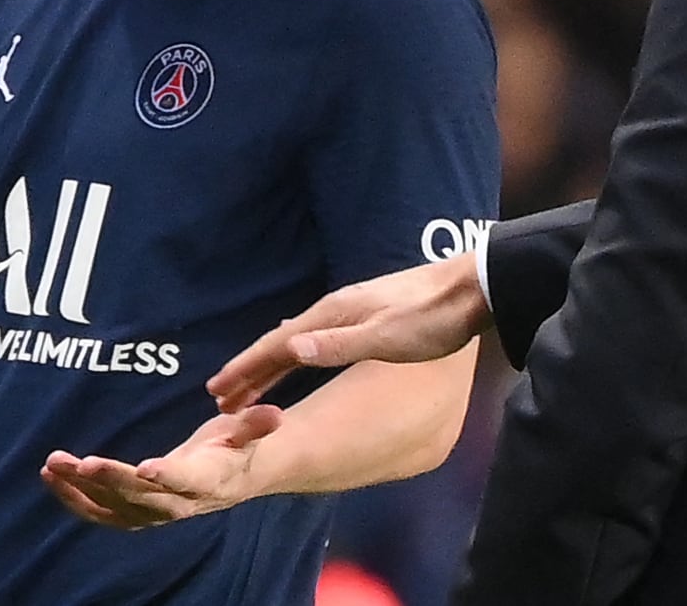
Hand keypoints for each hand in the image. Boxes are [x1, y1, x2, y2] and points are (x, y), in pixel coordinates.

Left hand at [41, 404, 282, 528]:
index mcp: (206, 482)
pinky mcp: (133, 514)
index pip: (185, 481)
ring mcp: (152, 513)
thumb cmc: (235, 448)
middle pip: (141, 496)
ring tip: (55, 464)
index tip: (145, 466)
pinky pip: (100, 512)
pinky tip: (52, 476)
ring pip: (114, 506)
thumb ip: (256, 425)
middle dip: (111, 480)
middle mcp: (177, 504)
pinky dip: (74, 499)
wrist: (230, 481)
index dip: (167, 475)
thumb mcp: (248, 433)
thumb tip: (275, 415)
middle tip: (82, 461)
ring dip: (81, 489)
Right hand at [206, 254, 489, 412]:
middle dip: (249, 370)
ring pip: (296, 342)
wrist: (470, 289)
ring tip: (248, 385)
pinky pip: (313, 338)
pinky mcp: (364, 316)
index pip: (277, 345)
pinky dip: (293, 354)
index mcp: (332, 315)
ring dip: (269, 365)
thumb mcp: (388, 338)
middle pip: (280, 343)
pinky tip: (296, 355)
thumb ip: (341, 346)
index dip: (246, 369)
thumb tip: (293, 350)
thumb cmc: (432, 318)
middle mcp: (333, 310)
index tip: (217, 389)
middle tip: (219, 397)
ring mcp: (348, 311)